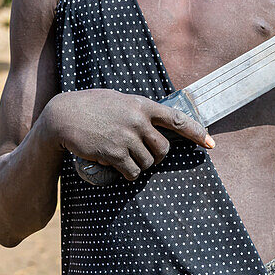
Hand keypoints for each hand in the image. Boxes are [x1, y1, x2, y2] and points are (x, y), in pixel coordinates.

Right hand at [43, 89, 213, 180]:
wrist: (63, 116)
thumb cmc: (91, 106)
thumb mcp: (118, 100)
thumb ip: (137, 110)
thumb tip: (155, 121)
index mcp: (141, 105)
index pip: (177, 118)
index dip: (196, 131)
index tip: (211, 143)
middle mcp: (137, 120)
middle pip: (163, 149)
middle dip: (156, 157)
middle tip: (144, 155)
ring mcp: (126, 137)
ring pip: (147, 163)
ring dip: (139, 166)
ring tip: (123, 157)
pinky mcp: (114, 153)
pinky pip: (132, 172)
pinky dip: (128, 174)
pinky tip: (116, 167)